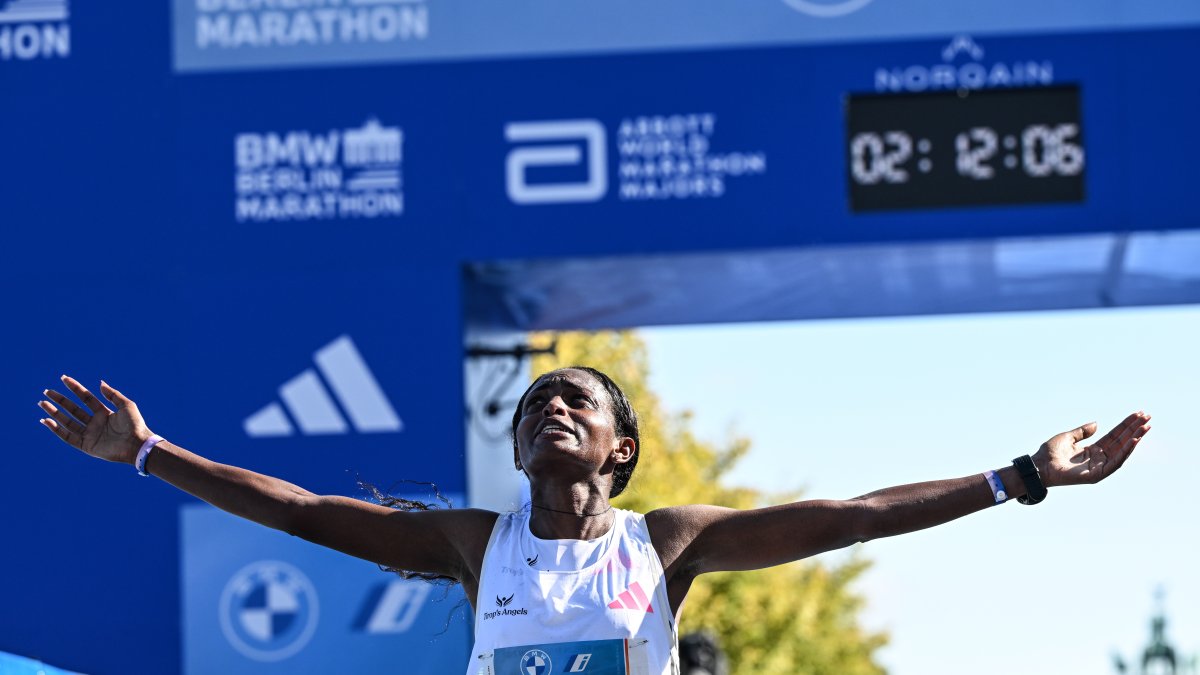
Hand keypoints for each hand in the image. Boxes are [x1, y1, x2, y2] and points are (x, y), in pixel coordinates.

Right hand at [38, 376, 152, 465]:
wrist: (137, 444)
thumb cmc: (135, 424)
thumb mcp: (126, 405)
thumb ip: (112, 394)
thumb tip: (100, 383)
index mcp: (104, 413)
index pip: (86, 398)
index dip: (75, 388)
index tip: (63, 378)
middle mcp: (95, 423)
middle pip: (73, 409)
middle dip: (60, 401)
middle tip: (47, 392)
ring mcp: (89, 434)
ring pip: (67, 422)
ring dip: (55, 413)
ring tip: (43, 404)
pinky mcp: (86, 446)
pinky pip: (68, 437)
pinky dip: (56, 429)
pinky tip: (47, 420)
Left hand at [1033, 412, 1150, 487]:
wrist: (1039, 466)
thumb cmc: (1049, 453)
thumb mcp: (1068, 437)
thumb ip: (1083, 431)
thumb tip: (1097, 424)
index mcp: (1093, 450)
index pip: (1114, 436)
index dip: (1126, 425)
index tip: (1138, 414)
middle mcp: (1099, 458)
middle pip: (1121, 442)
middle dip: (1135, 429)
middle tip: (1147, 417)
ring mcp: (1099, 467)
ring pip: (1122, 451)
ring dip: (1134, 439)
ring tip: (1145, 427)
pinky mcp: (1097, 475)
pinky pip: (1115, 463)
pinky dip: (1125, 452)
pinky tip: (1134, 441)